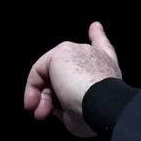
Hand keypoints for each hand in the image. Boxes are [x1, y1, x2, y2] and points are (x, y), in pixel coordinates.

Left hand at [23, 21, 121, 136]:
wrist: (102, 105)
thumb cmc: (97, 113)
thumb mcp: (84, 109)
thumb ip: (69, 101)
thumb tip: (51, 103)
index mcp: (107, 68)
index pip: (103, 46)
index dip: (98, 35)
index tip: (95, 26)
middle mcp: (94, 55)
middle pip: (65, 68)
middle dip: (50, 93)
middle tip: (44, 113)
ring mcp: (77, 51)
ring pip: (50, 72)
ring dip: (42, 95)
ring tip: (40, 112)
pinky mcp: (61, 53)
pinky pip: (39, 71)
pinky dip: (32, 87)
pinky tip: (35, 101)